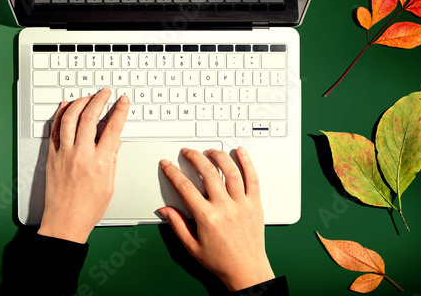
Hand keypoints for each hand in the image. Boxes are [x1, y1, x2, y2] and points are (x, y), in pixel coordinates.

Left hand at [38, 88, 128, 243]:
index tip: (123, 101)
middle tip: (105, 93)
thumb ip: (113, 160)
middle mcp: (81, 154)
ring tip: (87, 97)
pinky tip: (65, 107)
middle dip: (99, 99)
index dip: (120, 111)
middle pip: (90, 117)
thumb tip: (115, 142)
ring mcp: (64, 154)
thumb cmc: (87, 209)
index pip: (112, 128)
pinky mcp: (51, 157)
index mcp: (100, 162)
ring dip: (79, 103)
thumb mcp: (109, 185)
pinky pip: (54, 130)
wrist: (64, 222)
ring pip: (70, 118)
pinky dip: (60, 115)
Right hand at [159, 147, 273, 290]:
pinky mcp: (255, 204)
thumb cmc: (220, 260)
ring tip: (209, 151)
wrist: (246, 269)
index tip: (168, 165)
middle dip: (194, 157)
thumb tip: (165, 209)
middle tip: (187, 152)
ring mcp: (242, 204)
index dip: (173, 173)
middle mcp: (225, 207)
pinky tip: (240, 152)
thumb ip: (177, 224)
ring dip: (218, 156)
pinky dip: (247, 163)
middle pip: (208, 173)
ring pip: (230, 171)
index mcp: (207, 217)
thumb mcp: (191, 246)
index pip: (185, 187)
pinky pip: (253, 178)